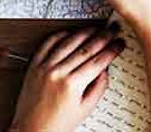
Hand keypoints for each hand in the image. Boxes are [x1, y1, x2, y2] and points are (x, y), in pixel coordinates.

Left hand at [9, 26, 125, 131]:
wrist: (32, 130)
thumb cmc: (56, 125)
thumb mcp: (85, 109)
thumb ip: (98, 88)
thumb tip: (105, 70)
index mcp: (72, 85)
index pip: (98, 61)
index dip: (112, 50)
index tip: (119, 44)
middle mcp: (57, 73)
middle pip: (86, 48)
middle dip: (103, 37)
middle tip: (112, 31)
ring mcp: (44, 67)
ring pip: (68, 42)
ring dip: (84, 32)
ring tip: (95, 29)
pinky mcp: (34, 65)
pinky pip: (48, 44)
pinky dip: (60, 35)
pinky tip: (69, 33)